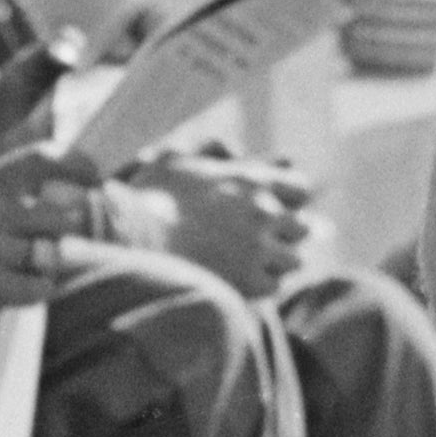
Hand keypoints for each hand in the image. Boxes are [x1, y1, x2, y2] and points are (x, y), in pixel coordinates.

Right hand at [0, 147, 134, 321]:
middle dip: (59, 231)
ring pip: (50, 255)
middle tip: (41, 238)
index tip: (97, 177)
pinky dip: (35, 289)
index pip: (41, 161)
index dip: (78, 167)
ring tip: (15, 264)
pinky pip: (40, 287)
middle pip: (59, 218)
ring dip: (43, 263)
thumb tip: (86, 179)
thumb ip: (20, 180)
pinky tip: (13, 284)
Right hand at [128, 146, 315, 300]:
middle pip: (302, 228)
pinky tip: (239, 283)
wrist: (133, 238)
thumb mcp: (175, 160)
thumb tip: (227, 150)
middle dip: (283, 235)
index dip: (289, 201)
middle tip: (260, 243)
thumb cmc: (147, 196)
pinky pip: (273, 286)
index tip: (274, 211)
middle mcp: (262, 211)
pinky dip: (260, 286)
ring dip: (275, 263)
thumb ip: (207, 150)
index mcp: (250, 179)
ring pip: (293, 260)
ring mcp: (258, 247)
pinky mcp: (249, 279)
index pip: (299, 189)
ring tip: (250, 267)